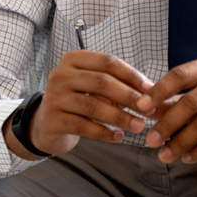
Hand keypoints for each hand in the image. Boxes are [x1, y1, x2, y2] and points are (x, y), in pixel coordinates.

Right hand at [6, 51, 151, 158]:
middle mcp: (61, 75)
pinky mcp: (52, 120)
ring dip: (120, 117)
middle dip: (129, 97)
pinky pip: (83, 126)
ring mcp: (54, 97)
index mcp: (73, 60)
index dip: (131, 75)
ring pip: (93, 106)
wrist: (46, 125)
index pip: (107, 62)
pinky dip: (104, 133)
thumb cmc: (77, 102)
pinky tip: (119, 137)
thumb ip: (117, 85)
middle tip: (149, 110)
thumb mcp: (93, 88)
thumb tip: (151, 91)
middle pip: (102, 82)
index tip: (150, 89)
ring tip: (140, 126)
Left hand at [134, 57, 196, 163]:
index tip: (140, 107)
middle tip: (150, 140)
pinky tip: (185, 157)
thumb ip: (175, 100)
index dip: (158, 91)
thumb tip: (143, 108)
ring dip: (180, 141)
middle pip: (190, 102)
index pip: (181, 74)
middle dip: (166, 123)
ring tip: (164, 155)